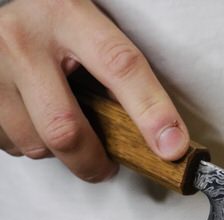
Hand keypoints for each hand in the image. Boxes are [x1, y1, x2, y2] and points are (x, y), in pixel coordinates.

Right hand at [0, 0, 188, 180]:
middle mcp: (23, 37)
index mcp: (67, 14)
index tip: (172, 147)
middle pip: (66, 129)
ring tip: (63, 126)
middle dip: (93, 161)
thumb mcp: (87, 31)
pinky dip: (32, 144)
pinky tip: (34, 119)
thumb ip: (120, 77)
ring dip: (58, 152)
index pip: (120, 66)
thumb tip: (163, 140)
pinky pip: (12, 145)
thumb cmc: (52, 27)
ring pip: (37, 144)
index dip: (151, 112)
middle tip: (107, 166)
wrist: (2, 15)